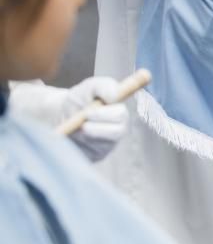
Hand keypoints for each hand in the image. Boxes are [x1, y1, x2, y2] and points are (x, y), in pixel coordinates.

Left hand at [9, 78, 127, 161]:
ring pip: (100, 145)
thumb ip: (104, 86)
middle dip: (96, 128)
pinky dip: (78, 146)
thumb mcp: (90, 86)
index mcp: (119, 112)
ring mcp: (106, 145)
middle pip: (116, 133)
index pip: (120, 116)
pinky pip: (89, 155)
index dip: (105, 115)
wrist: (62, 115)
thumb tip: (115, 95)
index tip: (88, 112)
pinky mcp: (94, 157)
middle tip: (81, 123)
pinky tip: (72, 139)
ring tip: (75, 129)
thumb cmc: (79, 99)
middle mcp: (117, 129)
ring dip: (84, 136)